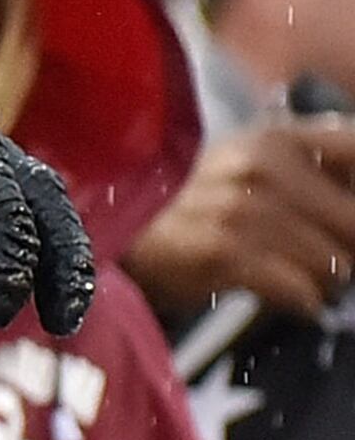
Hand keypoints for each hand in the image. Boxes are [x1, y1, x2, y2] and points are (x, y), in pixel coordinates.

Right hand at [122, 118, 354, 321]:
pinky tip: (285, 296)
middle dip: (347, 247)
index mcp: (279, 137)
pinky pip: (302, 293)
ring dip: (323, 280)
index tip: (343, 218)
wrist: (108, 224)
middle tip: (324, 255)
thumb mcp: (248, 159)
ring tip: (295, 275)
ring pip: (336, 264)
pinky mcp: (227, 255)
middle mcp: (267, 167)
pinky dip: (302, 302)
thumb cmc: (185, 200)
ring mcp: (246, 212)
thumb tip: (351, 206)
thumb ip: (310, 167)